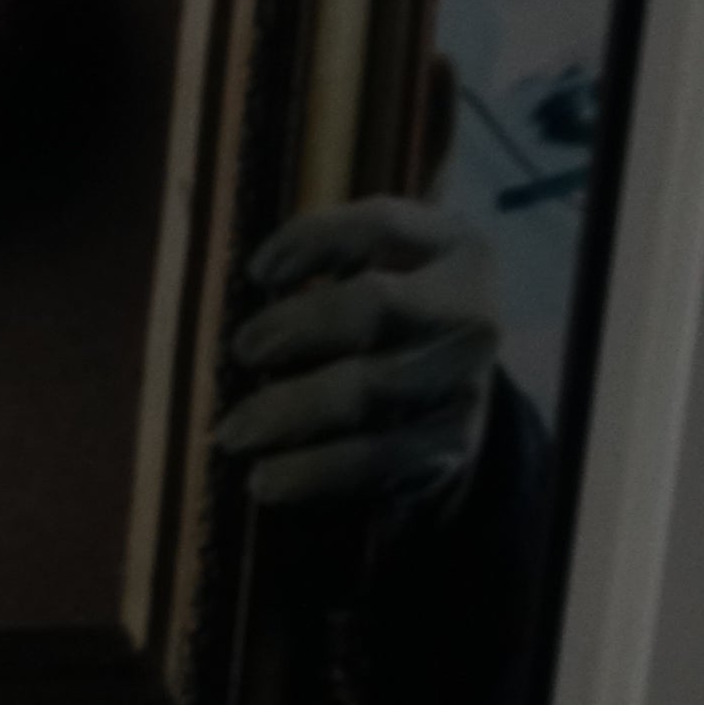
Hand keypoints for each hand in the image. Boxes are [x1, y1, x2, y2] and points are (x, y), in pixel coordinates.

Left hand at [219, 195, 500, 512]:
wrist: (454, 395)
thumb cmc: (392, 316)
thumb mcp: (382, 266)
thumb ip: (329, 259)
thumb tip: (252, 283)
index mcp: (457, 251)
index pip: (383, 225)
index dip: (315, 238)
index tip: (256, 270)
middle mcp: (470, 315)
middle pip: (375, 306)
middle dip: (299, 325)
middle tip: (241, 349)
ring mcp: (465, 385)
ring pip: (370, 389)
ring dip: (290, 410)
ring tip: (233, 433)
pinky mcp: (448, 448)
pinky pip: (373, 460)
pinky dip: (312, 472)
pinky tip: (267, 480)